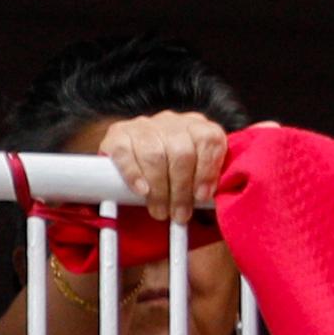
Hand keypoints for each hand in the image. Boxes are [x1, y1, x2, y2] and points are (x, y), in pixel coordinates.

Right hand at [96, 109, 232, 220]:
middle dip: (181, 189)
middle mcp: (172, 121)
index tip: (202, 197)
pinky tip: (142, 191)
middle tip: (179, 214)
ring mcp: (144, 125)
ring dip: (159, 189)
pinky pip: (126, 153)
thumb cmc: (172, 174)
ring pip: (155, 155)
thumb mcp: (196, 174)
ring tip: (160, 210)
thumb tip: (215, 200)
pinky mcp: (118, 134)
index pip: (210, 139)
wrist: (135, 159)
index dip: (207, 171)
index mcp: (198, 126)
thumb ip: (210, 182)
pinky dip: (134, 175)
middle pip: (182, 152)